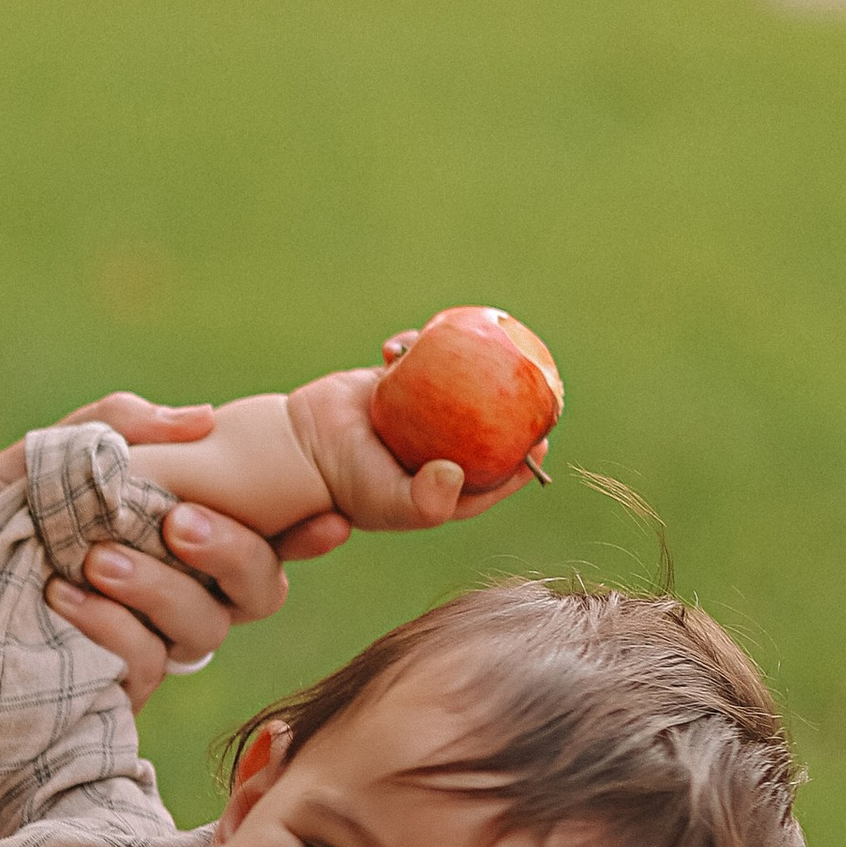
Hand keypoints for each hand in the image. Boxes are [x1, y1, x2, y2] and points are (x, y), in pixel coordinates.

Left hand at [0, 397, 297, 725]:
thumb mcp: (33, 460)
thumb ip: (112, 430)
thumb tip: (203, 416)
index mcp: (174, 526)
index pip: (267, 525)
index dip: (309, 525)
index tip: (324, 516)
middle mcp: (177, 586)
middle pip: (258, 585)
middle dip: (234, 551)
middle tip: (178, 522)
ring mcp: (147, 642)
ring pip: (205, 626)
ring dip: (159, 589)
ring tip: (94, 559)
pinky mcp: (108, 688)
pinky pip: (144, 665)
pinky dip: (112, 628)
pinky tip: (63, 600)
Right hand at [286, 359, 550, 536]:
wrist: (303, 446)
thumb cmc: (347, 482)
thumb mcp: (387, 503)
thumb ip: (424, 501)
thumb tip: (457, 473)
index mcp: (446, 485)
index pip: (496, 477)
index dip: (525, 464)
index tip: (542, 444)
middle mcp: (440, 449)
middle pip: (489, 427)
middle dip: (514, 406)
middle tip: (533, 387)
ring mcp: (422, 415)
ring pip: (461, 386)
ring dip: (474, 365)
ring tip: (483, 349)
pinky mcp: (401, 384)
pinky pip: (424, 359)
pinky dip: (422, 346)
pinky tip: (412, 343)